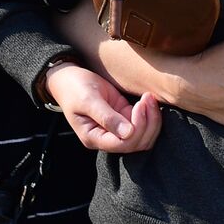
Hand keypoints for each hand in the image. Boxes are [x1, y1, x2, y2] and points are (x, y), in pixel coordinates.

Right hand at [45, 62, 160, 152]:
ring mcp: (117, 129)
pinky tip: (148, 98)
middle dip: (148, 123)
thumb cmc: (75, 89)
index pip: (123, 144)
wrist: (70, 79)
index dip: (137, 127)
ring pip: (144, 137)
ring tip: (148, 97)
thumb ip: (107, 117)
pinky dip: (150, 114)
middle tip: (147, 99)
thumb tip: (128, 133)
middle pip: (137, 143)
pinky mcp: (125, 118)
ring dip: (152, 119)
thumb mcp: (88, 100)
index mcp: (93, 138)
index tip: (139, 105)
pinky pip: (144, 124)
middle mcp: (106, 138)